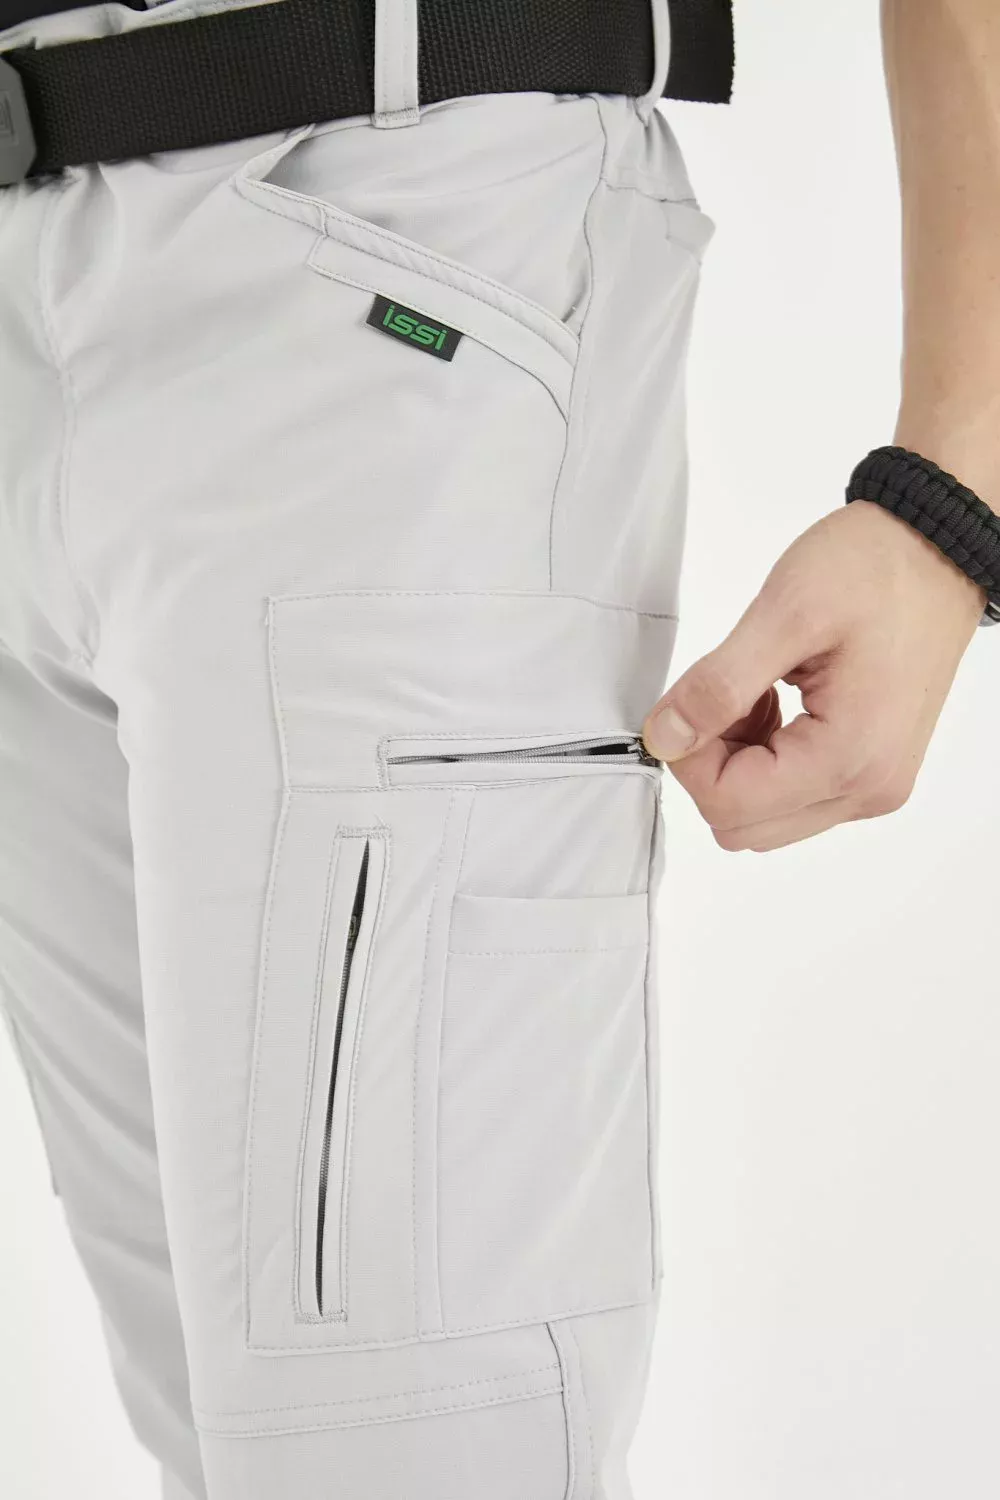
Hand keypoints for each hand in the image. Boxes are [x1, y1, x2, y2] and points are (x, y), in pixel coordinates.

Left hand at [641, 500, 984, 851]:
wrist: (936, 548)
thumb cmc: (876, 569)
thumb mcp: (785, 614)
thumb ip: (718, 685)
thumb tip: (663, 739)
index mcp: (849, 759)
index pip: (728, 805)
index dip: (690, 756)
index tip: (693, 700)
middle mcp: (868, 790)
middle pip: (743, 825)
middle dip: (714, 763)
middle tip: (728, 694)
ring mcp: (873, 786)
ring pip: (763, 817)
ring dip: (739, 762)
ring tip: (758, 691)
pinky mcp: (870, 772)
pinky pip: (793, 797)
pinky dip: (766, 759)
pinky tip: (776, 701)